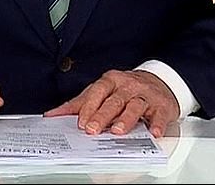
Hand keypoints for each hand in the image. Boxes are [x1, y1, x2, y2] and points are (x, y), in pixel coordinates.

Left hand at [44, 69, 178, 137]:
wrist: (159, 81)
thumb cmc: (125, 89)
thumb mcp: (101, 91)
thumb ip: (78, 103)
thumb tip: (53, 115)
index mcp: (111, 81)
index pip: (98, 91)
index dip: (89, 106)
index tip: (81, 122)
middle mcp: (128, 86)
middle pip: (114, 100)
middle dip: (102, 115)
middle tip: (92, 129)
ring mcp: (145, 95)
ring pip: (135, 106)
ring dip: (126, 119)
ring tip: (118, 131)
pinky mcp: (162, 106)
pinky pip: (160, 115)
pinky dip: (157, 124)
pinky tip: (154, 132)